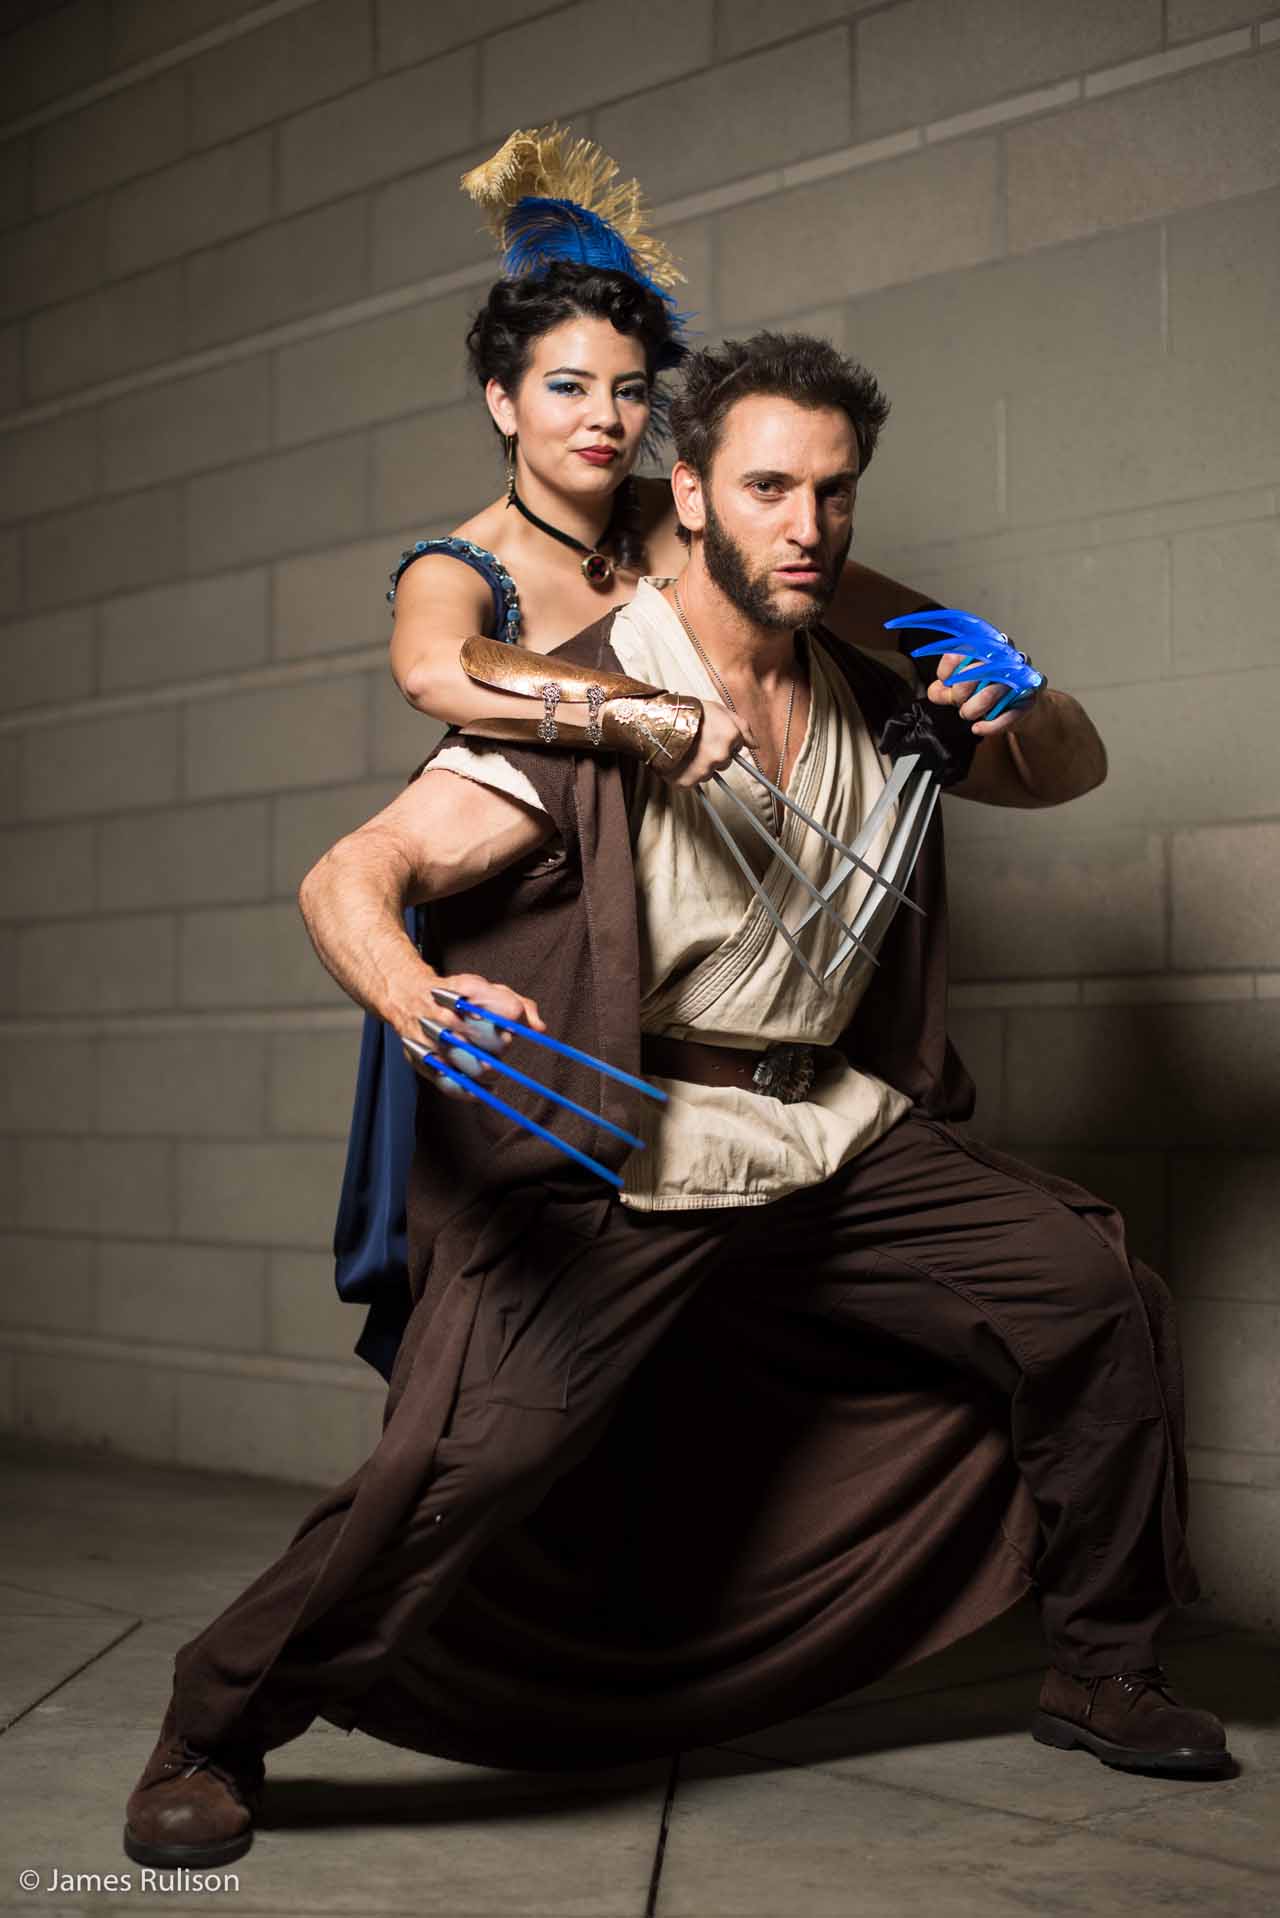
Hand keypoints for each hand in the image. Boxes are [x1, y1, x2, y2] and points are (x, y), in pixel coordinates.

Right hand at [397, 971, 544, 1095]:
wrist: (407, 996)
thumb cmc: (455, 996)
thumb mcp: (486, 989)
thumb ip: (518, 1005)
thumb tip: (539, 1028)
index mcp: (468, 992)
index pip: (508, 1012)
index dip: (514, 1021)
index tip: (512, 1025)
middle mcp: (449, 1016)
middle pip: (496, 1043)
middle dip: (503, 1045)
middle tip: (499, 1042)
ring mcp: (434, 1041)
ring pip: (479, 1068)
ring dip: (492, 1070)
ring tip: (489, 1063)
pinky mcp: (424, 1063)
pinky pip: (454, 1086)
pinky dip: (473, 1092)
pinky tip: (482, 1087)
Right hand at [659, 699, 753, 787]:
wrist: (659, 718)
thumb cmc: (690, 711)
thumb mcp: (719, 709)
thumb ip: (743, 726)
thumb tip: (756, 745)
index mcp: (731, 738)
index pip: (738, 748)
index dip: (725, 740)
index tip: (711, 734)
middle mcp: (721, 757)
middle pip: (723, 763)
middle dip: (713, 755)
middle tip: (697, 742)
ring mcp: (704, 771)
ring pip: (707, 774)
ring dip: (699, 766)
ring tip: (685, 750)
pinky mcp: (687, 782)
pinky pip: (692, 783)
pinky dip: (686, 775)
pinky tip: (679, 761)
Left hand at [926, 651, 1040, 738]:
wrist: (1020, 709)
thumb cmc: (990, 692)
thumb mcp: (963, 690)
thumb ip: (945, 690)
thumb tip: (936, 692)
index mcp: (989, 647)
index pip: (965, 648)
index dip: (949, 667)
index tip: (945, 680)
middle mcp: (1007, 658)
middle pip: (976, 671)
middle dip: (960, 693)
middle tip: (959, 701)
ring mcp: (1021, 678)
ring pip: (989, 694)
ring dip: (972, 710)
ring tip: (969, 714)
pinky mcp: (1029, 700)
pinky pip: (1007, 716)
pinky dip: (989, 726)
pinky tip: (978, 728)